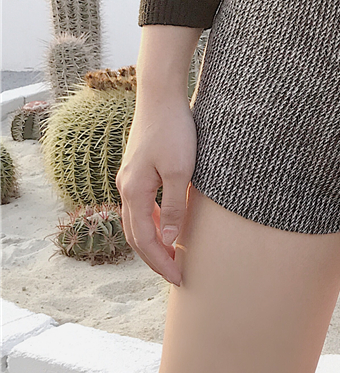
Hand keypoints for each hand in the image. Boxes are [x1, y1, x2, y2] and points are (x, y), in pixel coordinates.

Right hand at [116, 95, 196, 286]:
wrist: (161, 95)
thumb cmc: (174, 129)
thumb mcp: (181, 170)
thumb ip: (175, 206)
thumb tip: (168, 240)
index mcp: (134, 191)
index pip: (144, 239)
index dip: (161, 262)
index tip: (179, 278)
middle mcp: (126, 186)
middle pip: (135, 234)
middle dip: (154, 257)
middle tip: (176, 274)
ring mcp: (130, 176)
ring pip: (136, 219)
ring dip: (152, 240)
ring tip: (172, 254)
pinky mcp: (138, 166)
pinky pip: (141, 203)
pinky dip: (153, 220)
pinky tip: (168, 222)